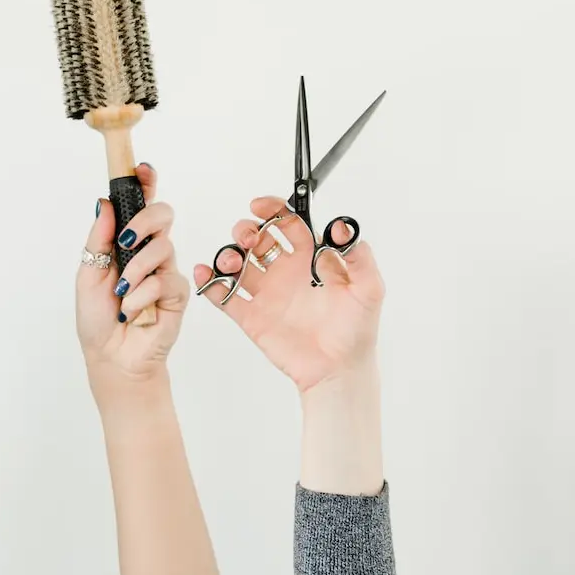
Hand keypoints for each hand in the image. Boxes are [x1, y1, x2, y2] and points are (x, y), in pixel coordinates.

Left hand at [76, 164, 190, 394]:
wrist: (112, 356)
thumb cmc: (98, 317)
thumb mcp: (88, 273)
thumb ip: (99, 238)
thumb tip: (104, 202)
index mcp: (128, 242)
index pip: (142, 205)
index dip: (146, 183)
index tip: (141, 168)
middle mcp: (151, 252)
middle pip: (163, 214)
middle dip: (146, 220)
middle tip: (127, 240)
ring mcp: (167, 271)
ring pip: (163, 247)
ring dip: (136, 270)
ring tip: (123, 292)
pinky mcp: (179, 293)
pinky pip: (166, 280)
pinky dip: (143, 295)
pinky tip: (133, 311)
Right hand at [193, 197, 383, 392]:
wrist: (340, 370)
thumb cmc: (357, 329)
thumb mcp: (369, 288)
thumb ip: (359, 256)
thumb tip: (341, 227)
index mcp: (311, 258)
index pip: (288, 223)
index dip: (274, 210)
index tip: (261, 205)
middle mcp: (286, 271)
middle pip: (258, 238)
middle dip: (248, 230)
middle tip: (249, 237)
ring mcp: (267, 293)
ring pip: (238, 263)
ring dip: (229, 254)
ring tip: (233, 260)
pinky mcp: (252, 317)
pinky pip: (225, 295)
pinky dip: (211, 281)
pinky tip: (206, 273)